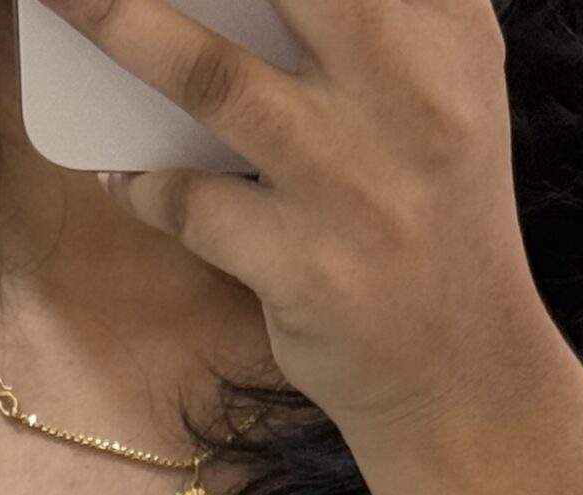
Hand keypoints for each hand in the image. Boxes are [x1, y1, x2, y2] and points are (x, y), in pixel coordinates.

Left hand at [37, 0, 560, 442]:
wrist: (463, 371)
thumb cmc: (435, 211)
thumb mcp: (450, 83)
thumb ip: (393, 7)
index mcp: (446, 31)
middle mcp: (408, 93)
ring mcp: (353, 184)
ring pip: (212, 75)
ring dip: (119, 23)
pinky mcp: (306, 268)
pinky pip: (192, 205)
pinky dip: (144, 183)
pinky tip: (124, 174)